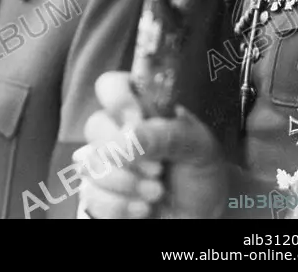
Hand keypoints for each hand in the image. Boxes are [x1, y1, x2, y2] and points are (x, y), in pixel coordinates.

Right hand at [76, 71, 227, 218]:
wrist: (207, 212)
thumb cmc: (202, 171)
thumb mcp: (199, 146)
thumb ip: (167, 134)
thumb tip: (129, 135)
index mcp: (140, 111)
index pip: (110, 86)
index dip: (117, 99)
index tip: (137, 120)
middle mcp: (117, 132)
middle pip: (94, 126)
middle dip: (127, 154)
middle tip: (158, 169)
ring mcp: (105, 163)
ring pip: (90, 164)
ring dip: (126, 183)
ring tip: (156, 192)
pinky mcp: (99, 193)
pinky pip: (91, 195)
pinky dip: (120, 205)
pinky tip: (143, 208)